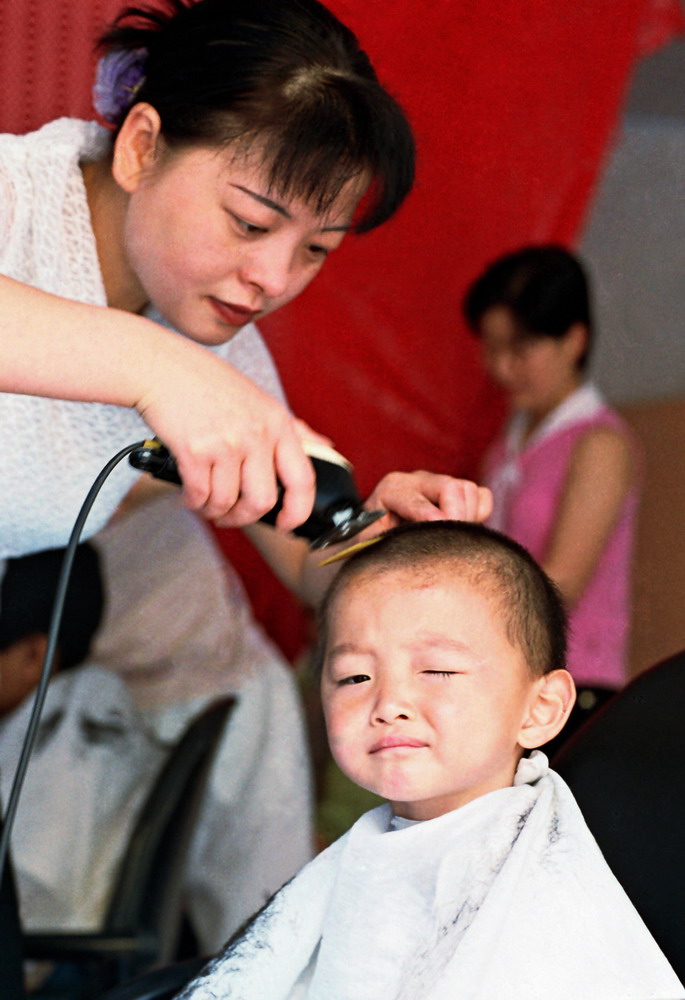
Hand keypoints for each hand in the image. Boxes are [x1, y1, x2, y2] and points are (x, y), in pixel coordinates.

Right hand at [135, 344, 316, 529]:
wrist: (161, 367)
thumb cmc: (208, 383)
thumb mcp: (260, 400)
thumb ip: (293, 428)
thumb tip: (325, 446)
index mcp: (278, 423)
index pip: (302, 479)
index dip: (298, 511)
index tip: (285, 524)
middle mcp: (257, 434)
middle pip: (262, 501)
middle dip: (243, 518)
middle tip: (230, 516)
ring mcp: (226, 443)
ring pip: (226, 502)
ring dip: (213, 511)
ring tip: (205, 503)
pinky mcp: (195, 451)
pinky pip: (199, 495)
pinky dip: (192, 502)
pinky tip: (188, 495)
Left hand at [363, 471, 492, 530]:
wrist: (377, 530)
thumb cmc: (373, 539)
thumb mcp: (372, 541)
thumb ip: (387, 541)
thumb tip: (411, 548)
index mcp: (392, 490)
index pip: (416, 500)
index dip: (431, 518)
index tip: (441, 531)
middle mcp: (417, 481)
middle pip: (450, 486)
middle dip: (457, 516)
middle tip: (454, 541)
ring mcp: (439, 483)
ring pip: (469, 490)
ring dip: (468, 517)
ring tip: (453, 538)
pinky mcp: (458, 491)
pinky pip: (481, 496)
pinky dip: (479, 514)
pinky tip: (462, 530)